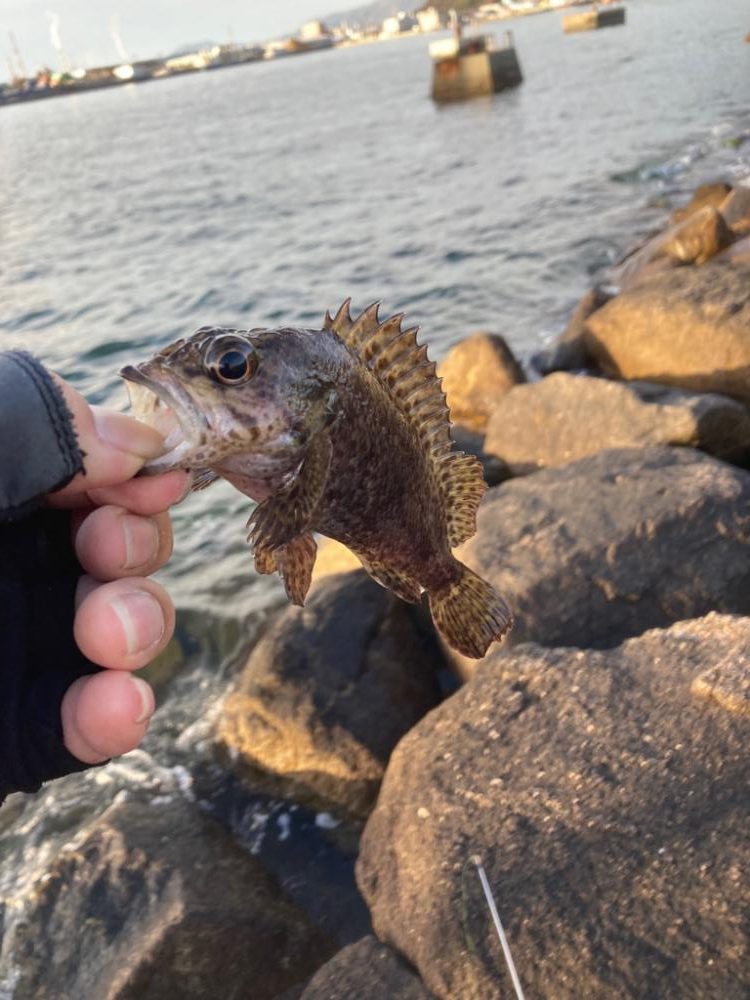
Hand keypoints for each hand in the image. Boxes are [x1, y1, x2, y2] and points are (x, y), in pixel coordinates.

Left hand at [49, 376, 188, 764]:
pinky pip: (93, 722)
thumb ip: (36, 419)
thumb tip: (140, 445)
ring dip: (142, 623)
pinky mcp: (18, 725)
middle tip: (102, 548)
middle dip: (140, 544)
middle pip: (129, 545)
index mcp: (4, 486)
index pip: (98, 471)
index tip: (154, 480)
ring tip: (106, 633)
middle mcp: (16, 559)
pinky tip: (116, 704)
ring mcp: (21, 643)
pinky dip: (119, 716)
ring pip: (130, 627)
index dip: (140, 473)